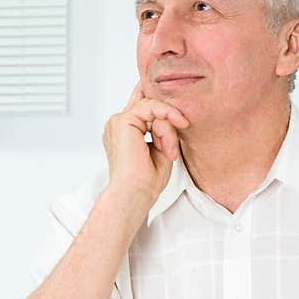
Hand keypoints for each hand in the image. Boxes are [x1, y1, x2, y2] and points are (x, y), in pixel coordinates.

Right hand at [102, 82, 189, 204]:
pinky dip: (166, 122)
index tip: (180, 120)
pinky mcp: (123, 121)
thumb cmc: (146, 180)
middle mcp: (119, 124)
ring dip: (167, 129)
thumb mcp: (161, 147)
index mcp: (125, 132)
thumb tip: (169, 114)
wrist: (135, 194)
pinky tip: (169, 142)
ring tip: (168, 152)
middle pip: (150, 104)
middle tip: (171, 149)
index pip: (142, 105)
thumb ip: (162, 127)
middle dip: (167, 121)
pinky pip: (152, 108)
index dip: (160, 105)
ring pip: (153, 107)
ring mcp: (118, 121)